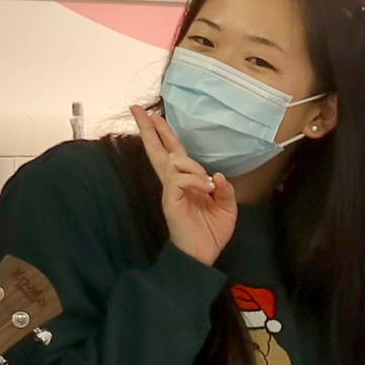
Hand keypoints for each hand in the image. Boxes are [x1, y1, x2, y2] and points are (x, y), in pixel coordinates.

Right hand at [136, 106, 238, 266]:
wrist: (203, 256)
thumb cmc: (211, 232)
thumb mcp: (227, 207)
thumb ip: (224, 189)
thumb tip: (216, 175)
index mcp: (185, 182)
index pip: (172, 152)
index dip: (162, 134)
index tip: (153, 115)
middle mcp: (173, 183)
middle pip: (159, 150)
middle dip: (149, 129)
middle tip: (138, 109)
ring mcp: (170, 191)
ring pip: (174, 161)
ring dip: (193, 167)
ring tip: (207, 188)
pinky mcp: (170, 201)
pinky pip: (179, 179)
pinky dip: (195, 180)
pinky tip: (206, 191)